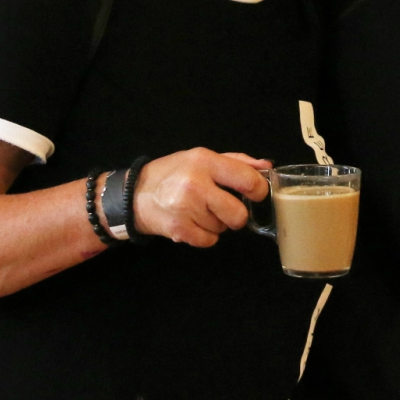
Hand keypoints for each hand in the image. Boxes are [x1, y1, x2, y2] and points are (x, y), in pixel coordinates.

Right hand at [130, 149, 271, 246]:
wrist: (133, 195)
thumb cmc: (173, 174)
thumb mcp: (201, 158)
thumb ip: (237, 161)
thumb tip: (266, 166)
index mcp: (205, 161)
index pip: (248, 179)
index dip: (259, 190)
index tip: (255, 194)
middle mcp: (195, 183)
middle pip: (238, 214)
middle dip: (236, 215)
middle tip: (224, 208)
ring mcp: (186, 208)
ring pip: (223, 228)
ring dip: (217, 223)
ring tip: (199, 211)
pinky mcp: (179, 229)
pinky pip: (209, 241)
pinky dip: (205, 236)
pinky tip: (193, 222)